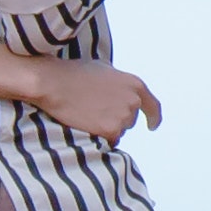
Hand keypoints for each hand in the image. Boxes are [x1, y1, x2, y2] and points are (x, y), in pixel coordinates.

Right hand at [28, 58, 163, 140]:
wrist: (56, 84)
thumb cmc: (75, 74)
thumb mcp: (104, 69)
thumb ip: (118, 81)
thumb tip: (120, 88)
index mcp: (135, 84)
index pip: (153, 106)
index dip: (154, 118)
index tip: (152, 126)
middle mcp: (133, 101)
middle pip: (130, 121)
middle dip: (116, 119)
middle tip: (94, 110)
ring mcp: (123, 117)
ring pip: (119, 132)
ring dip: (107, 128)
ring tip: (88, 115)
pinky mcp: (111, 130)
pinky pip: (110, 142)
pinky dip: (100, 138)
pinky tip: (87, 125)